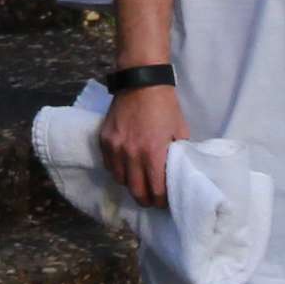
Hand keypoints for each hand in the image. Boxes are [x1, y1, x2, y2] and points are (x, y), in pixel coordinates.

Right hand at [102, 79, 189, 206]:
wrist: (141, 82)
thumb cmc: (165, 106)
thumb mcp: (180, 129)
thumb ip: (177, 152)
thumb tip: (178, 170)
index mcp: (153, 153)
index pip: (156, 190)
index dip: (162, 201)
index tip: (165, 201)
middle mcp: (132, 154)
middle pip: (137, 192)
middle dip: (146, 200)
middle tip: (152, 199)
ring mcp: (116, 148)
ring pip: (121, 181)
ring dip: (131, 185)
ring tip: (139, 182)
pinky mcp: (105, 140)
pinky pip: (109, 165)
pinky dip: (118, 170)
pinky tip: (126, 167)